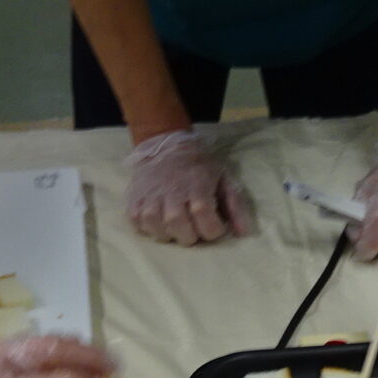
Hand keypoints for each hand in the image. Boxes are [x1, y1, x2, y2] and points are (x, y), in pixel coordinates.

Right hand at [126, 129, 252, 245]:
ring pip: (157, 229)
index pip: (205, 220)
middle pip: (180, 226)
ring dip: (169, 233)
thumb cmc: (198, 164)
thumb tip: (244, 233)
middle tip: (193, 228)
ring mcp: (150, 196)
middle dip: (190, 235)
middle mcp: (172, 192)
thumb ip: (235, 206)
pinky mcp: (134, 199)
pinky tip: (158, 222)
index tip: (214, 226)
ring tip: (175, 226)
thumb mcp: (223, 178)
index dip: (212, 230)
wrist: (165, 142)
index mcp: (197, 186)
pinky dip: (148, 228)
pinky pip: (138, 223)